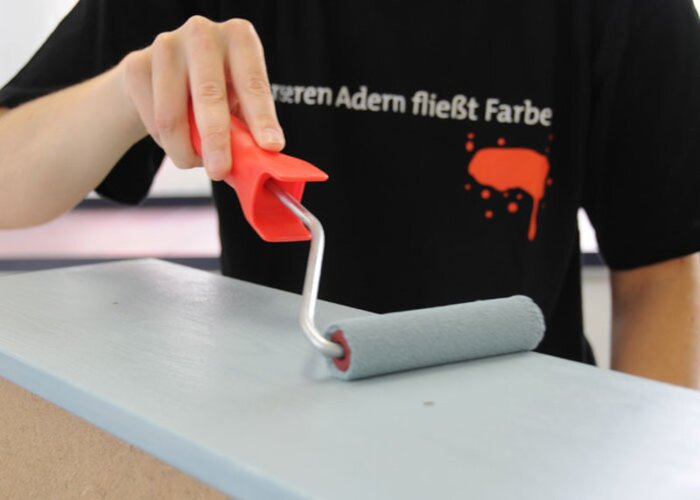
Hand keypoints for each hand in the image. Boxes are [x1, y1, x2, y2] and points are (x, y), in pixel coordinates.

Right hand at [118, 16, 283, 179]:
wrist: (161, 74)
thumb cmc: (214, 89)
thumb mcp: (238, 102)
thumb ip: (248, 127)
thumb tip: (259, 164)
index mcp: (239, 39)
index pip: (253, 83)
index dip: (262, 117)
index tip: (271, 146)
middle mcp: (202, 34)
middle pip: (209, 95)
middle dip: (217, 140)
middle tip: (220, 171)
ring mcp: (166, 46)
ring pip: (172, 117)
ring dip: (186, 152)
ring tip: (198, 161)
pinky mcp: (136, 65)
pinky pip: (152, 122)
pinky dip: (167, 144)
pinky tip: (176, 139)